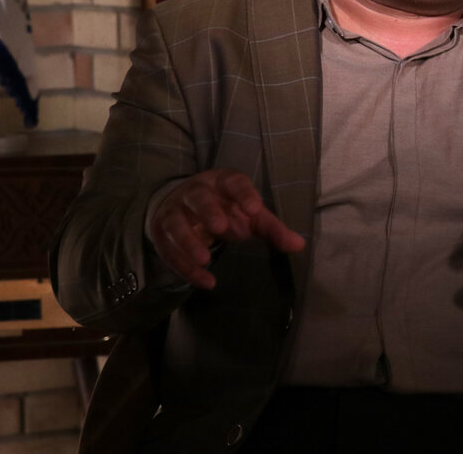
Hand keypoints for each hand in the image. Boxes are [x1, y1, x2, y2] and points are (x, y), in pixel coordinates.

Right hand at [146, 169, 304, 289]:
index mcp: (221, 182)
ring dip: (189, 241)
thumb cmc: (226, 209)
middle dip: (208, 211)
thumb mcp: (250, 216)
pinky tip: (205, 281)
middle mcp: (195, 192)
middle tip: (221, 228)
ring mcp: (175, 211)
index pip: (233, 181)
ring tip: (206, 259)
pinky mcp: (163, 233)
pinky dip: (184, 267)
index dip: (243, 193)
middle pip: (198, 197)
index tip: (255, 209)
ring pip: (176, 223)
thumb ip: (273, 229)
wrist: (185, 207)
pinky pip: (169, 250)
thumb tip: (300, 245)